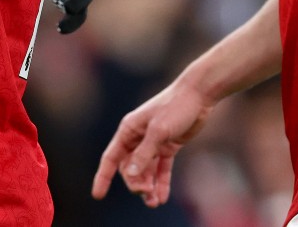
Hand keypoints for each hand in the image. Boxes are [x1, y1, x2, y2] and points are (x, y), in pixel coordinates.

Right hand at [91, 81, 212, 206]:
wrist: (199, 95)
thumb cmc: (175, 107)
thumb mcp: (159, 131)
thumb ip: (145, 153)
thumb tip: (130, 174)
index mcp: (129, 129)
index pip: (111, 157)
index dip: (103, 176)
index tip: (98, 195)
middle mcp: (138, 137)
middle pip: (129, 167)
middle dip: (134, 182)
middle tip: (145, 192)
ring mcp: (153, 142)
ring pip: (145, 170)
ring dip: (147, 187)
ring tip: (154, 203)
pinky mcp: (168, 146)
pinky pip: (161, 168)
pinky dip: (161, 182)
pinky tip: (162, 197)